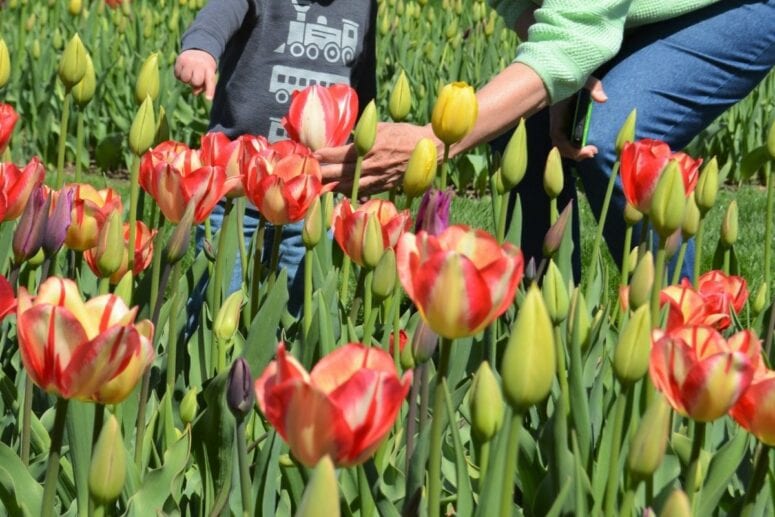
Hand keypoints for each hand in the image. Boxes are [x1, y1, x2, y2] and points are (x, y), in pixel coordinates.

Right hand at [174, 49, 216, 99]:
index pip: (210, 81)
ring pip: (184, 79)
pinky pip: (177, 75)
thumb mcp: (208, 75)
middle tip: (195, 77)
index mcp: (209, 69)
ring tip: (189, 74)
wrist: (198, 50)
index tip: (208, 99)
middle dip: (194, 83)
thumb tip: (195, 93)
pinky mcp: (180, 59)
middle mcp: (199, 64)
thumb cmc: (204, 68)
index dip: (209, 90)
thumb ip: (204, 86)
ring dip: (186, 80)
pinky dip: (179, 76)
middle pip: (195, 82)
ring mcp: (189, 61)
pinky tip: (183, 71)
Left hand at [315, 122, 439, 195]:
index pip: (342, 153)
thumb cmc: (404, 133)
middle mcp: (373, 164)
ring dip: (334, 186)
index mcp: (371, 146)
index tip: (313, 155)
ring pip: (351, 184)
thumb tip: (348, 138)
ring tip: (320, 188)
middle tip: (310, 174)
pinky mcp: (385, 185)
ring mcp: (379, 177)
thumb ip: (364, 133)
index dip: (326, 155)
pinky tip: (341, 193)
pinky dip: (351, 192)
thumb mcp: (381, 127)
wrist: (430, 149)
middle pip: (343, 171)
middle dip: (325, 173)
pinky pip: (364, 190)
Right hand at [550, 76, 606, 160]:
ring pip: (562, 146)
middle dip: (575, 154)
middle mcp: (556, 122)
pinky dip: (575, 147)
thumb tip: (603, 99)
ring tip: (592, 151)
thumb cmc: (571, 76)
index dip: (570, 148)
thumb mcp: (583, 79)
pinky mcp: (564, 125)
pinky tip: (587, 146)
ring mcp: (560, 124)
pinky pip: (566, 141)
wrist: (562, 74)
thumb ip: (593, 87)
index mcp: (558, 114)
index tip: (588, 149)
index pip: (558, 138)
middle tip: (593, 151)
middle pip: (560, 146)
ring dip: (575, 152)